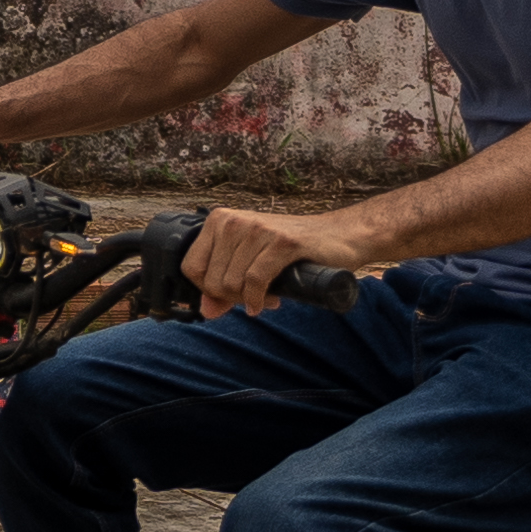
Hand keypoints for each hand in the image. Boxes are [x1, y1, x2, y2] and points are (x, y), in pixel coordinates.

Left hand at [190, 205, 386, 316]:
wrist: (339, 236)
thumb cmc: (290, 250)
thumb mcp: (250, 261)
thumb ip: (225, 285)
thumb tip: (206, 311)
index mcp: (220, 220)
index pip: (191, 267)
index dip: (207, 290)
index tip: (227, 296)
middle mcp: (234, 221)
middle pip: (212, 280)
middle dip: (232, 298)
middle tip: (253, 298)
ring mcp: (259, 229)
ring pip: (233, 282)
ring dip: (249, 300)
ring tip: (266, 297)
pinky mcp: (282, 242)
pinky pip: (256, 281)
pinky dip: (259, 299)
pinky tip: (267, 302)